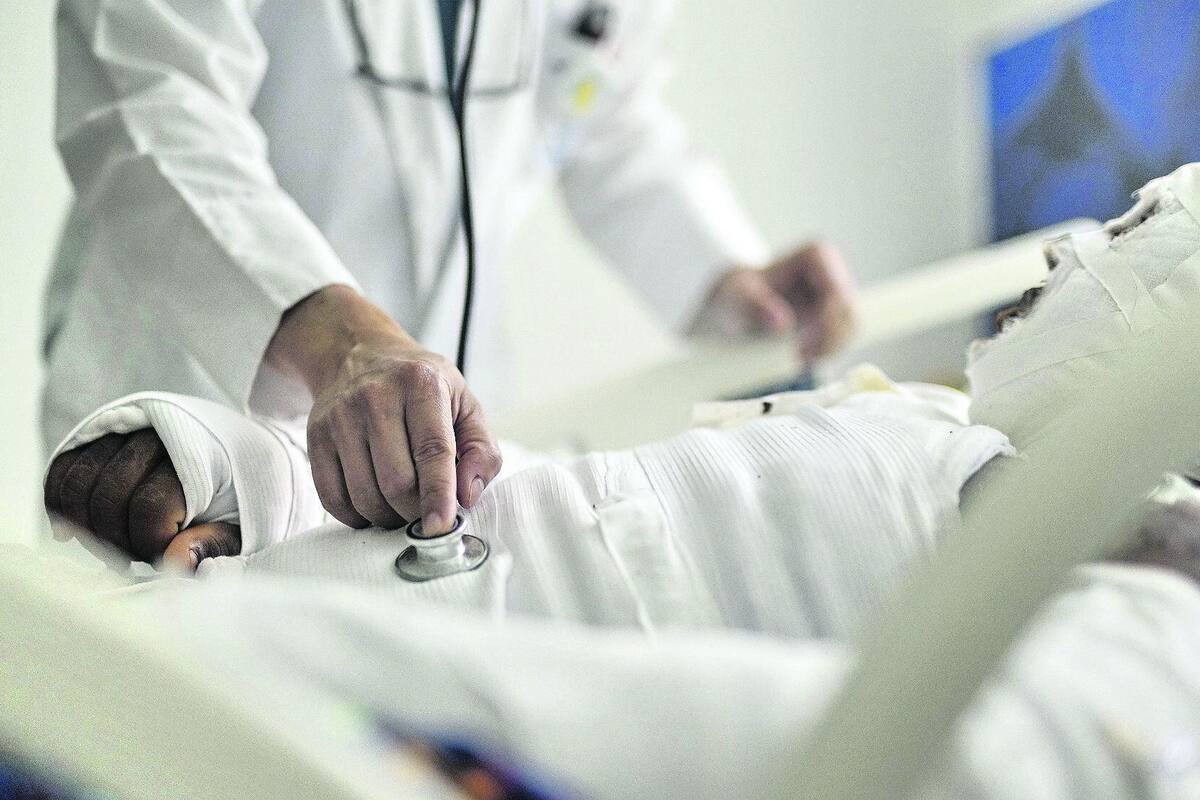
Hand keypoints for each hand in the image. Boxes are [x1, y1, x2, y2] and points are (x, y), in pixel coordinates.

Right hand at [43, 429, 240, 570]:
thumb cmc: (244, 493)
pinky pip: (64, 469)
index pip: (149, 507)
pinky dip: (60, 503)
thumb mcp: (247, 522)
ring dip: (86, 526)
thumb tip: (173, 563)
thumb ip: (215, 544)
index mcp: (199, 456)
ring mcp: (125, 430)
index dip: (148, 544)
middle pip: (109, 497)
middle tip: (135, 558)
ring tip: (111, 545)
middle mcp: (157, 435)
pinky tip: (72, 532)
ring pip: (79, 484)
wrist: (246, 445)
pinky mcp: (102, 433)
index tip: (165, 556)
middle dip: (116, 540)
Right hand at [267, 286, 501, 533]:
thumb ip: (481, 451)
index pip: (432, 451)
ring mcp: (341, 415)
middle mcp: (376, 396)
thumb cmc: (421, 387)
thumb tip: (467, 496)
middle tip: (426, 512)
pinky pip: (332, 496)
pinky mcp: (316, 435)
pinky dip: (355, 516)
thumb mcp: (465, 404)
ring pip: (364, 494)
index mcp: (421, 384)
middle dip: (415, 511)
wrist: (359, 354)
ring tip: (401, 508)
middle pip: (397, 481)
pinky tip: (371, 506)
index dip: (438, 494)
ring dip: (387, 517)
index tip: (442, 526)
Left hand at [696, 241, 858, 360]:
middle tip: (799, 360)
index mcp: (816, 255)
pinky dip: (827, 351)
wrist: (736, 305)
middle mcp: (833, 270)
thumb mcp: (738, 298)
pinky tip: (803, 359)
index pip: (837, 294)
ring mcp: (837, 293)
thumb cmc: (737, 295)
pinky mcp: (835, 314)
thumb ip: (756, 306)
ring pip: (851, 328)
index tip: (800, 349)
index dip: (825, 325)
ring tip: (798, 361)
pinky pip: (843, 337)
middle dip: (828, 341)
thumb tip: (783, 323)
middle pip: (849, 312)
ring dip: (829, 349)